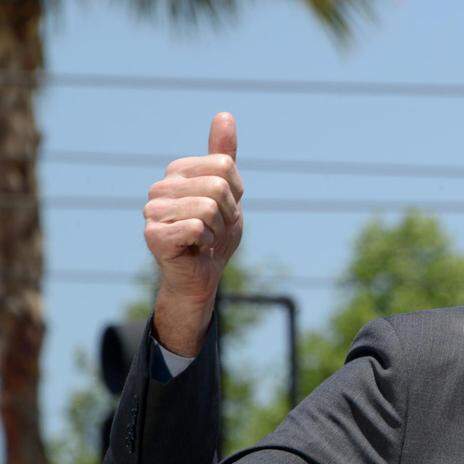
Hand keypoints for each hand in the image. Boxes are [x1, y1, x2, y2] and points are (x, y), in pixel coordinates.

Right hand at [144, 112, 243, 354]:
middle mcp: (160, 187)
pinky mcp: (153, 235)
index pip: (225, 166)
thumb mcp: (228, 190)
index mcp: (177, 172)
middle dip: (228, 213)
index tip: (224, 209)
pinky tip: (194, 248)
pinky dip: (206, 242)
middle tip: (215, 228)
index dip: (235, 193)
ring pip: (208, 207)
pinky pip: (195, 227)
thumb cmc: (214, 232)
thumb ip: (223, 154)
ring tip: (204, 238)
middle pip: (218, 186)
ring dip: (217, 229)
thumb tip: (224, 114)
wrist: (203, 273)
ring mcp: (153, 211)